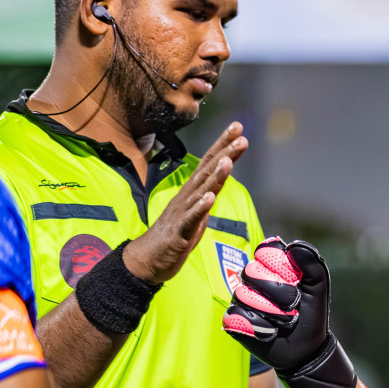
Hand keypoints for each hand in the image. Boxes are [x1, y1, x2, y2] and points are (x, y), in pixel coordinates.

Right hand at [122, 122, 245, 284]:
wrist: (148, 259)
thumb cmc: (176, 234)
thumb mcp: (198, 210)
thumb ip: (210, 192)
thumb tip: (225, 175)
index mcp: (193, 191)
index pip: (209, 163)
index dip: (223, 145)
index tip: (238, 127)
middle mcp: (187, 197)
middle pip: (207, 171)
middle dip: (224, 152)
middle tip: (240, 134)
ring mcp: (182, 213)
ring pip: (200, 191)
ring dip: (215, 176)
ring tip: (228, 161)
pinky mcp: (179, 232)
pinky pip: (190, 218)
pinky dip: (200, 208)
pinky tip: (209, 198)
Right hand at [221, 237, 356, 387]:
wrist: (306, 348)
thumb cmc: (311, 315)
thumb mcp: (318, 288)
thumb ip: (312, 265)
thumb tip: (293, 246)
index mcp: (272, 267)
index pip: (265, 252)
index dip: (280, 266)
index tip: (296, 281)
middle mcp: (252, 280)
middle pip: (252, 272)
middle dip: (279, 292)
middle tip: (294, 306)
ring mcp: (241, 300)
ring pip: (243, 295)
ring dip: (272, 312)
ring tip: (285, 322)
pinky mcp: (234, 320)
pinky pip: (235, 316)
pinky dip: (258, 327)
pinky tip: (270, 332)